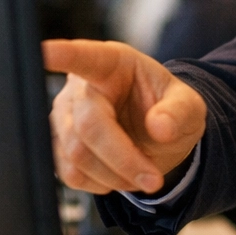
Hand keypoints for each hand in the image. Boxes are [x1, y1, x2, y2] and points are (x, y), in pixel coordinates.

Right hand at [43, 39, 206, 194]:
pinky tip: (119, 176)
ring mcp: (63, 117)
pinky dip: (99, 184)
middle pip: (87, 126)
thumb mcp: (189, 106)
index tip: (46, 50)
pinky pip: (69, 173)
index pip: (83, 56)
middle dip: (123, 159)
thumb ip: (180, 111)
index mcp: (111, 63)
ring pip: (75, 154)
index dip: (62, 54)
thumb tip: (160, 127)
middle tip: (153, 180)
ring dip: (114, 175)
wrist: (157, 136)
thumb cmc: (168, 111)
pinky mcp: (57, 146)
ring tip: (141, 175)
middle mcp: (79, 87)